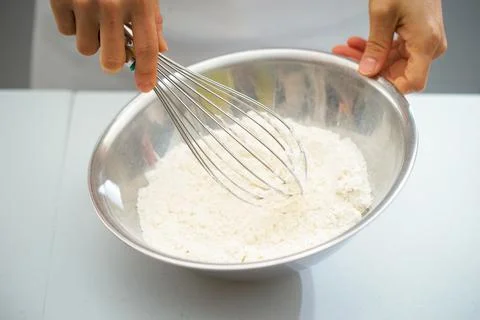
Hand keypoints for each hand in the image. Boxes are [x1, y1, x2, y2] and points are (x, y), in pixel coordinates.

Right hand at [50, 0, 167, 91]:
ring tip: (94, 16)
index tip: (145, 87)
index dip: (147, 73)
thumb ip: (152, 21)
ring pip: (86, 48)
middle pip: (111, 60)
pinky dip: (72, 24)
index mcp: (139, 2)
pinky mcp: (61, 0)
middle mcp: (112, 6)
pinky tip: (78, 7)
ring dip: (91, 39)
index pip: (147, 48)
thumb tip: (158, 49)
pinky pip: (65, 31)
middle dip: (112, 61)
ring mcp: (85, 3)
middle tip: (113, 50)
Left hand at [333, 0, 446, 93]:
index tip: (367, 88)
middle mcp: (429, 45)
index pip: (412, 83)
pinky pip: (394, 50)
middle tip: (346, 64)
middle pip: (398, 73)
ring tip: (346, 50)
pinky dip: (375, 48)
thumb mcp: (383, 14)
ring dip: (368, 58)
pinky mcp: (416, 36)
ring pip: (392, 62)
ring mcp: (423, 41)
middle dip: (369, 70)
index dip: (390, 89)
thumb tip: (368, 70)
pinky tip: (357, 43)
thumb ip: (375, 46)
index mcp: (426, 43)